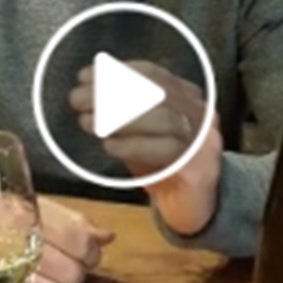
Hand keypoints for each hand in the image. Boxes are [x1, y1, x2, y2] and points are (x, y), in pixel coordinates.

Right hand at [0, 196, 113, 282]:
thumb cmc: (0, 217)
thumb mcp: (36, 208)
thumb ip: (72, 222)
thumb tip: (107, 237)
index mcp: (32, 211)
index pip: (78, 236)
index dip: (91, 250)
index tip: (89, 252)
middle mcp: (18, 237)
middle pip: (72, 270)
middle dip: (75, 271)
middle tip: (65, 265)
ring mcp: (5, 265)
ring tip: (45, 275)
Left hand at [69, 60, 221, 236]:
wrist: (195, 210)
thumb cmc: (164, 169)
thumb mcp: (141, 134)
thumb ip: (124, 113)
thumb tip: (89, 91)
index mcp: (187, 98)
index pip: (153, 74)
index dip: (117, 72)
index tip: (85, 75)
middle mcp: (201, 114)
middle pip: (156, 92)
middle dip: (112, 93)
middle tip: (77, 99)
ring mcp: (205, 141)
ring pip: (163, 118)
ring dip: (118, 118)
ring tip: (87, 122)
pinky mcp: (201, 169)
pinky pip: (166, 150)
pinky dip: (133, 146)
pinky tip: (109, 146)